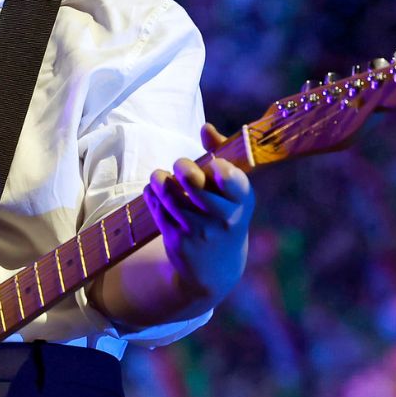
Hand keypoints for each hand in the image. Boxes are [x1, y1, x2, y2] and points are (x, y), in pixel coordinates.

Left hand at [142, 124, 254, 307]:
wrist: (217, 268)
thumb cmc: (225, 215)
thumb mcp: (233, 192)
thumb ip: (221, 155)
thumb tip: (206, 128)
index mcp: (242, 201)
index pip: (233, 182)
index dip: (220, 170)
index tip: (212, 165)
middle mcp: (224, 218)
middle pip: (195, 185)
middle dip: (183, 168)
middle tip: (180, 166)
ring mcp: (201, 231)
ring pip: (171, 196)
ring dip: (160, 181)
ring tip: (159, 176)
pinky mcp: (178, 240)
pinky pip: (158, 211)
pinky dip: (152, 196)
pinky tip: (154, 190)